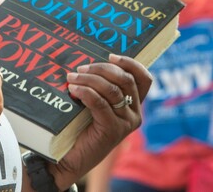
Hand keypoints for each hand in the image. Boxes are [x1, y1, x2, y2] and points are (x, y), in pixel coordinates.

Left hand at [49, 54, 151, 188]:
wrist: (68, 157)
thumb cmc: (79, 125)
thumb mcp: (94, 102)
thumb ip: (99, 86)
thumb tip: (87, 62)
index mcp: (134, 104)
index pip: (144, 78)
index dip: (130, 63)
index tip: (110, 55)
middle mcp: (135, 114)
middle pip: (125, 80)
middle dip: (102, 69)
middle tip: (80, 68)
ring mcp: (126, 124)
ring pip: (111, 90)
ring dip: (88, 79)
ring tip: (71, 78)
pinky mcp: (113, 131)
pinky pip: (99, 103)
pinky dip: (85, 92)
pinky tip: (72, 90)